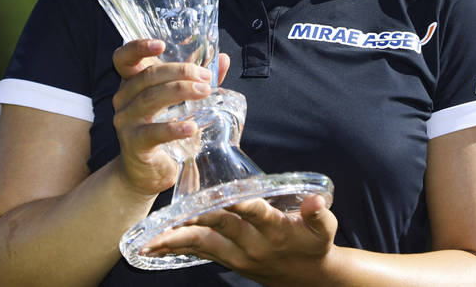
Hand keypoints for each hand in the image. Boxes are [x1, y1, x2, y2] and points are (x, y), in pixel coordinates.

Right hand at [111, 39, 229, 197]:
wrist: (147, 172)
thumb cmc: (163, 129)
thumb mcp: (180, 101)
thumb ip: (198, 79)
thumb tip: (223, 59)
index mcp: (132, 83)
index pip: (124, 58)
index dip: (138, 47)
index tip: (161, 44)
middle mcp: (124, 98)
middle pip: (148, 75)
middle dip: (180, 71)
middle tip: (206, 77)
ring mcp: (126, 121)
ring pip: (151, 98)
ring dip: (181, 91)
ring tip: (204, 92)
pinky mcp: (134, 144)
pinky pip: (153, 132)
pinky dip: (174, 128)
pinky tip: (191, 127)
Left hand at [141, 194, 337, 284]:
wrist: (309, 279)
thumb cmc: (316, 245)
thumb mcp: (325, 230)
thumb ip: (319, 213)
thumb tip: (316, 200)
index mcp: (276, 231)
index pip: (256, 214)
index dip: (242, 204)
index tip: (225, 196)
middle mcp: (254, 245)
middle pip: (220, 229)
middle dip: (194, 221)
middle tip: (170, 217)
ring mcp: (239, 256)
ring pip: (203, 245)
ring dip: (176, 241)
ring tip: (149, 239)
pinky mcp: (230, 261)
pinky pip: (200, 254)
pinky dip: (178, 248)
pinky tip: (156, 245)